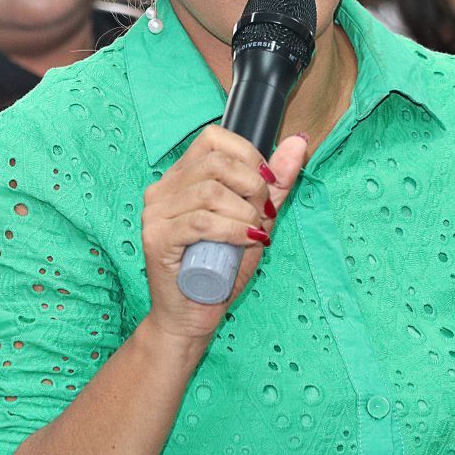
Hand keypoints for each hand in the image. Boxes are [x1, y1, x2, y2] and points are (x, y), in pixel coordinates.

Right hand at [140, 125, 307, 345]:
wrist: (192, 316)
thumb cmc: (220, 268)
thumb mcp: (255, 219)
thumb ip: (276, 184)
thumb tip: (298, 143)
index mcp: (182, 177)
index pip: (213, 138)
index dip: (247, 155)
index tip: (266, 184)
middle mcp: (163, 189)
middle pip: (215, 161)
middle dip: (252, 186)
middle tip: (262, 214)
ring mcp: (156, 213)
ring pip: (210, 191)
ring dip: (245, 213)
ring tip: (253, 234)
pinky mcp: (156, 238)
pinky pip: (202, 221)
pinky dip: (232, 230)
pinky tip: (245, 242)